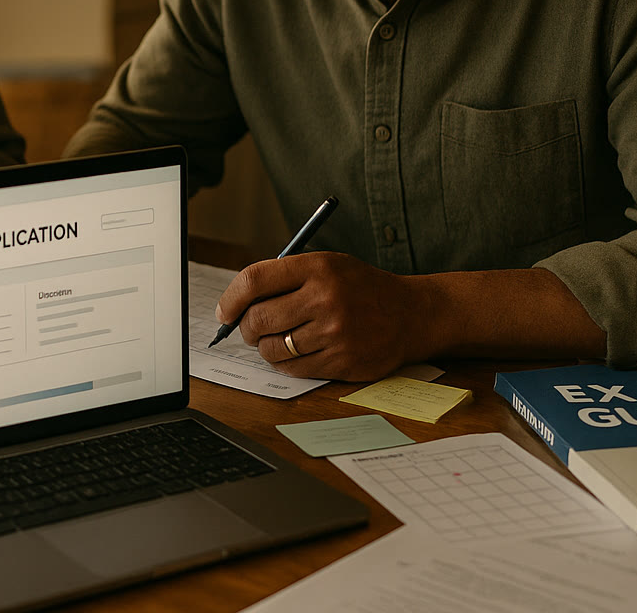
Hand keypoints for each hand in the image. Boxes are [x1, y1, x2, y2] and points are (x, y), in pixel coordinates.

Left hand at [213, 251, 428, 380]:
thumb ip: (285, 278)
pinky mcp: (342, 361)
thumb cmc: (360, 288)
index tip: (225, 312)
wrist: (411, 314)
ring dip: (267, 348)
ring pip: (273, 348)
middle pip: (258, 319)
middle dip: (247, 328)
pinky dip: (287, 364)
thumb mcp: (327, 265)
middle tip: (252, 329)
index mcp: (318, 267)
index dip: (231, 299)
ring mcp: (335, 333)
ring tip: (279, 339)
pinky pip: (294, 369)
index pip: (254, 280)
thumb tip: (236, 306)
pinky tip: (297, 353)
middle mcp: (325, 299)